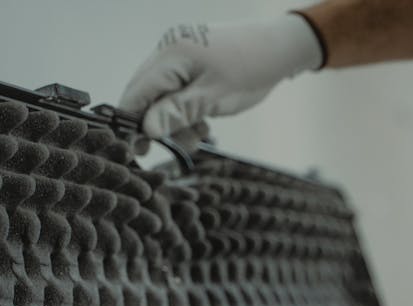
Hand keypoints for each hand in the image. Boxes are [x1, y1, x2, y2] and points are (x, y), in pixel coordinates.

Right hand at [119, 14, 323, 150]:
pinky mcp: (192, 63)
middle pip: (147, 94)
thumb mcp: (214, 97)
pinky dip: (187, 110)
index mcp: (171, 54)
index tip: (138, 150)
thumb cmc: (251, 71)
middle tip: (173, 146)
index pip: (136, 91)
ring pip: (164, 95)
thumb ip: (178, 112)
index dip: (132, 122)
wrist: (280, 49)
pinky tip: (204, 123)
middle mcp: (169, 50)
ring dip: (176, 120)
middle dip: (158, 123)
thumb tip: (146, 129)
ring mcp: (180, 55)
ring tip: (201, 134)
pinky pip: (178, 90)